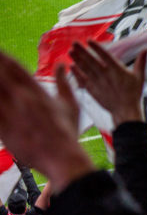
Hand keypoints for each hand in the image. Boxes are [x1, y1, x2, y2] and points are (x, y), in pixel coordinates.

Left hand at [0, 54, 92, 191]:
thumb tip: (62, 63)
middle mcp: (22, 99)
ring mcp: (11, 114)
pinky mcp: (3, 129)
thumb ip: (63, 81)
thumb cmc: (68, 131)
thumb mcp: (70, 103)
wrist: (61, 156)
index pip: (17, 69)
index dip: (4, 58)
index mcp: (38, 91)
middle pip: (1, 77)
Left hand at [69, 41, 145, 125]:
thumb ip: (141, 62)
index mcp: (117, 70)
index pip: (104, 55)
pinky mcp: (93, 90)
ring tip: (70, 51)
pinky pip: (82, 80)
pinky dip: (77, 73)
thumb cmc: (133, 94)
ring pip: (85, 68)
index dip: (96, 47)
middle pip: (91, 60)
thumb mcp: (139, 77)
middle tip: (74, 43)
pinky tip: (72, 67)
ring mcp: (98, 82)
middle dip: (82, 51)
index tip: (89, 40)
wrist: (125, 110)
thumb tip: (145, 50)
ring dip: (77, 59)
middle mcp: (105, 75)